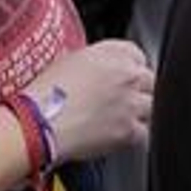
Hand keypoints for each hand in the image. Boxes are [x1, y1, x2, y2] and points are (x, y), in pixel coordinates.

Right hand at [27, 39, 153, 161]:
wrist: (38, 121)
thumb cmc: (44, 93)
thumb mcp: (67, 61)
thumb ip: (92, 61)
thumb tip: (97, 70)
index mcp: (110, 53)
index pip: (136, 53)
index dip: (130, 66)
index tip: (126, 76)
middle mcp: (125, 75)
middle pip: (149, 79)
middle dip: (140, 89)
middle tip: (125, 99)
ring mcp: (130, 103)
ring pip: (152, 106)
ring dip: (141, 112)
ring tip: (123, 119)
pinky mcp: (129, 130)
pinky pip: (145, 133)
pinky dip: (136, 136)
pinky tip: (123, 136)